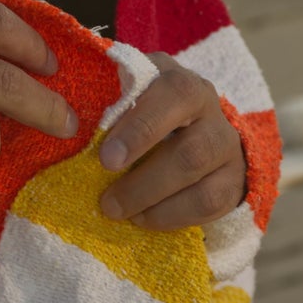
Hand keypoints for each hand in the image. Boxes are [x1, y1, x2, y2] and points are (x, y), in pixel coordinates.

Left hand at [98, 55, 246, 229]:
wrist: (195, 128)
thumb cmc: (146, 110)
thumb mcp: (131, 95)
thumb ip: (109, 100)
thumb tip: (70, 122)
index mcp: (182, 83)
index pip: (173, 95)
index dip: (141, 128)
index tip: (106, 159)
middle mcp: (211, 112)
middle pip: (190, 150)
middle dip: (145, 180)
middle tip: (107, 200)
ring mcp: (227, 147)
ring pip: (200, 182)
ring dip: (154, 201)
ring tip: (118, 212)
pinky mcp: (233, 182)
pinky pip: (210, 204)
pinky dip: (170, 216)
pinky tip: (142, 218)